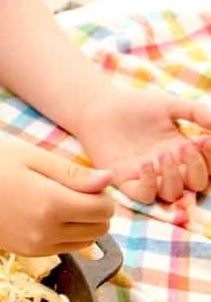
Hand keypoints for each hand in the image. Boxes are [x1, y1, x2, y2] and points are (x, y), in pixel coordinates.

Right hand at [0, 137, 113, 255]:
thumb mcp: (33, 157)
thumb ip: (74, 173)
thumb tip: (109, 180)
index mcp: (51, 205)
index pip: (103, 209)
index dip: (102, 192)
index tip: (85, 178)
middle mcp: (44, 233)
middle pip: (99, 230)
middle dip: (95, 209)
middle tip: (71, 186)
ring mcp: (33, 247)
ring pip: (83, 243)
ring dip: (82, 223)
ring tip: (56, 198)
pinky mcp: (22, 253)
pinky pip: (61, 249)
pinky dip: (63, 233)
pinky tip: (43, 212)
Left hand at [76, 90, 210, 203]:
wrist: (100, 106)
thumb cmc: (135, 106)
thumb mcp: (171, 106)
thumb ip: (198, 113)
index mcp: (183, 152)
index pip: (208, 167)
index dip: (210, 158)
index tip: (204, 139)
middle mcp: (169, 168)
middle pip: (195, 184)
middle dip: (197, 168)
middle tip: (186, 146)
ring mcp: (148, 177)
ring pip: (172, 193)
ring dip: (174, 177)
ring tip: (164, 154)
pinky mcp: (125, 181)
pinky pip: (144, 196)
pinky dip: (150, 184)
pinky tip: (146, 164)